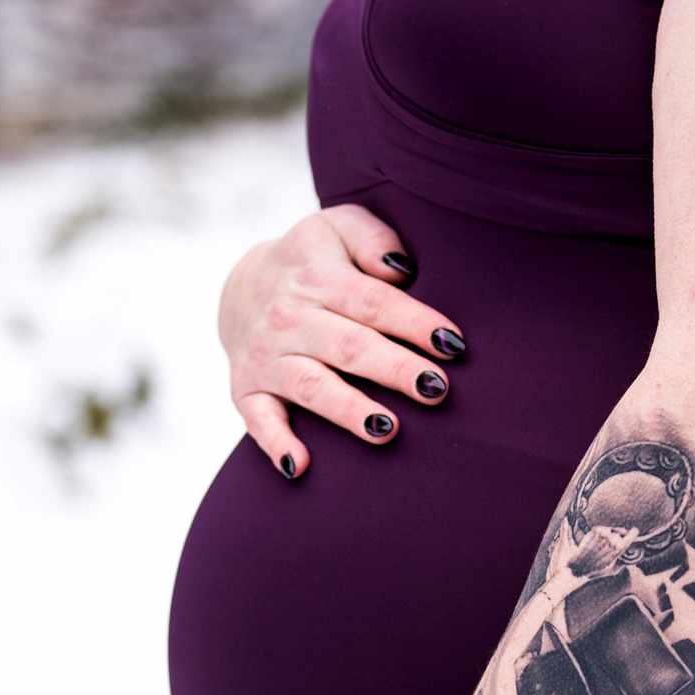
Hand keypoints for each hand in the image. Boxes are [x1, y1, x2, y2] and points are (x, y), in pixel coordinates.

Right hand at [219, 204, 465, 477]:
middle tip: (436, 388)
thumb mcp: (337, 227)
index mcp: (318, 277)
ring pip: (311, 386)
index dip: (413, 323)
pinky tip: (298, 467)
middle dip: (394, 368)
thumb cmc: (314, 261)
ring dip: (348, 410)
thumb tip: (400, 269)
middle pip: (349, 346)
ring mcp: (266, 358)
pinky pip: (259, 420)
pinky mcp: (247, 391)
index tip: (452, 344)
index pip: (372, 302)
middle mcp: (289, 318)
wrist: (241, 287)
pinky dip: (275, 444)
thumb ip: (372, 237)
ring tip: (387, 429)